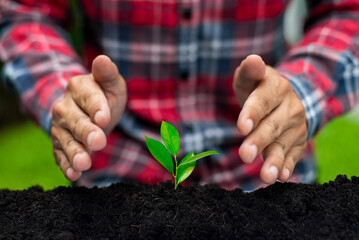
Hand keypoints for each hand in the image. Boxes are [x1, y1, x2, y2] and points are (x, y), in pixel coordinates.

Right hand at [51, 55, 126, 180]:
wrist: (89, 111)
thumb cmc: (104, 96)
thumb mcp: (111, 84)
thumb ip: (107, 74)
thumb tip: (103, 59)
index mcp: (79, 87)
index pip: (88, 97)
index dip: (96, 108)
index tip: (103, 118)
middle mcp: (65, 107)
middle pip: (75, 121)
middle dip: (86, 132)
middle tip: (98, 142)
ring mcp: (60, 127)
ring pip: (66, 140)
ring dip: (74, 153)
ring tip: (84, 164)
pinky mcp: (59, 145)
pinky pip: (60, 155)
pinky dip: (66, 165)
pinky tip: (73, 175)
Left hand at [233, 55, 306, 183]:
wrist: (284, 98)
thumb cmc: (258, 88)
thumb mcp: (251, 77)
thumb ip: (249, 70)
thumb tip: (253, 60)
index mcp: (275, 87)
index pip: (262, 101)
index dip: (252, 113)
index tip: (241, 126)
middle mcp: (289, 107)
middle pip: (272, 126)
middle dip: (258, 141)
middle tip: (244, 155)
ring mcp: (296, 126)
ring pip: (283, 144)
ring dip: (274, 160)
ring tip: (266, 177)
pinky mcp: (298, 142)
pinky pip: (293, 155)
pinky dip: (287, 166)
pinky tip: (281, 176)